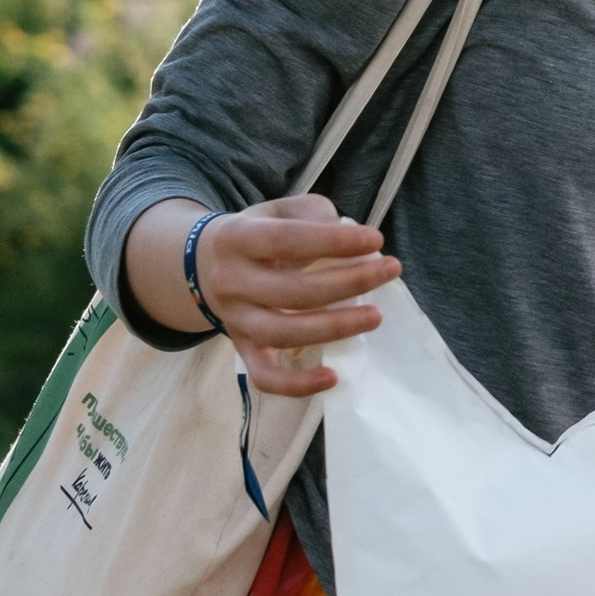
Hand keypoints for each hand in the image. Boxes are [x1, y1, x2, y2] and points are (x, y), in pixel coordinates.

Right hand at [124, 192, 398, 398]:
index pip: (287, 240)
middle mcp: (230, 282)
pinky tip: (333, 377)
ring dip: (334, 328)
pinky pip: (265, 377)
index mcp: (237, 239)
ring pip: (283, 334)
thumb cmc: (258, 234)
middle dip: (350, 282)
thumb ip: (313, 214)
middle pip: (292, 290)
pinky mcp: (242, 350)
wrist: (204, 265)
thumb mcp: (278, 210)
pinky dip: (297, 385)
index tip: (375, 240)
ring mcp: (234, 320)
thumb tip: (349, 236)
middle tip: (390, 270)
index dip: (332, 241)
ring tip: (375, 316)